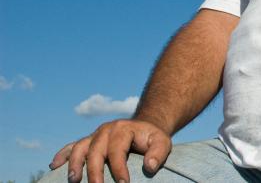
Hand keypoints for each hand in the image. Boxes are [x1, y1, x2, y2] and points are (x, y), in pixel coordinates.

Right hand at [49, 119, 171, 182]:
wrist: (144, 128)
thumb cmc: (152, 138)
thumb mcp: (162, 142)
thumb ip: (158, 153)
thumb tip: (149, 167)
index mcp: (123, 129)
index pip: (117, 150)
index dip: (119, 168)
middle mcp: (106, 130)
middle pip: (95, 151)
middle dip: (94, 172)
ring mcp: (94, 135)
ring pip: (80, 148)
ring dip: (74, 164)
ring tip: (73, 181)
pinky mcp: (88, 141)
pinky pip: (72, 146)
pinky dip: (62, 154)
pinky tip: (54, 165)